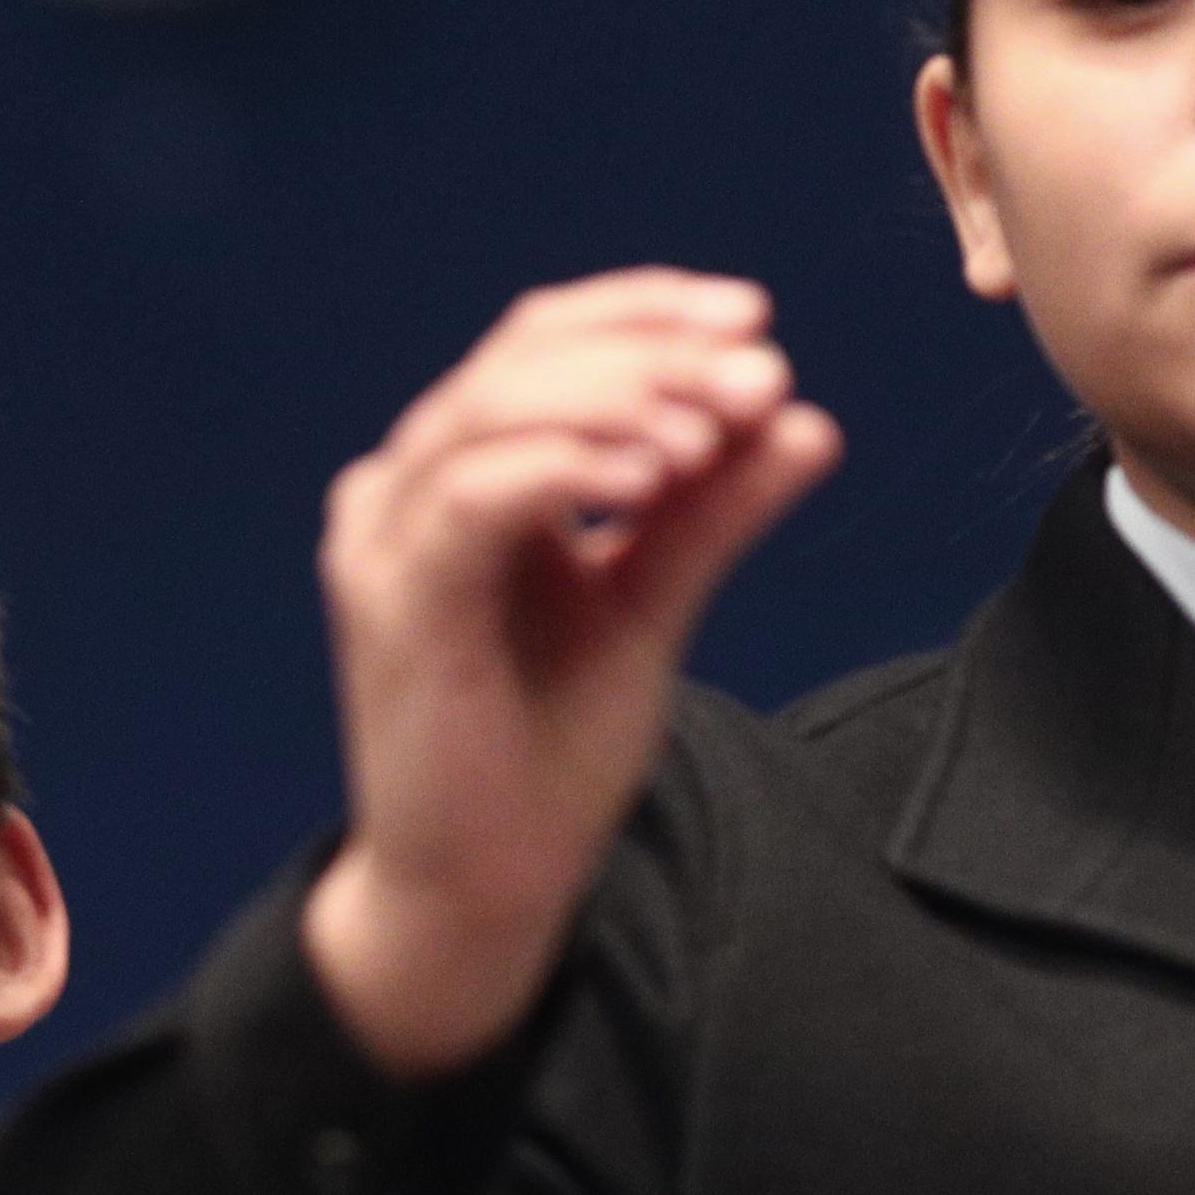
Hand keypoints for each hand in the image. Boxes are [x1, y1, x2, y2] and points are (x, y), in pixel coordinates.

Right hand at [303, 273, 839, 1078]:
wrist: (486, 883)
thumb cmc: (548, 747)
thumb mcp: (651, 608)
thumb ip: (712, 514)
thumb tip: (806, 419)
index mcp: (464, 472)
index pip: (544, 342)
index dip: (644, 311)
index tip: (754, 320)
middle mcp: (409, 485)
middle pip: (522, 359)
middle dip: (652, 354)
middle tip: (756, 372)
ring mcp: (388, 536)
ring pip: (494, 409)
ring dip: (618, 400)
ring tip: (714, 426)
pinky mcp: (392, 598)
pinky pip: (474, 496)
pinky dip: (565, 466)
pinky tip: (651, 472)